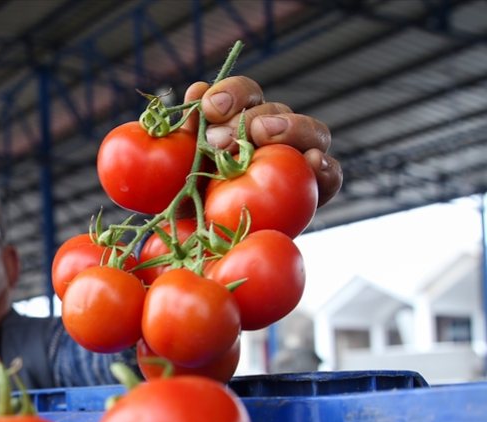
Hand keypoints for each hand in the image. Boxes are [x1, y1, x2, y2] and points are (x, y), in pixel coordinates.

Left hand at [184, 76, 342, 206]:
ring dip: (291, 128)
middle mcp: (275, 136)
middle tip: (223, 138)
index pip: (246, 94)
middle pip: (278, 110)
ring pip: (313, 132)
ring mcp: (298, 161)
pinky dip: (326, 166)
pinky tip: (312, 162)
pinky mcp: (314, 192)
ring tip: (264, 136)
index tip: (209, 108)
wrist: (200, 246)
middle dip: (250, 119)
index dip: (232, 92)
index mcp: (242, 122)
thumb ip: (186, 132)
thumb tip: (197, 88)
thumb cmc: (187, 201)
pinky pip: (331, 175)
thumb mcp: (178, 169)